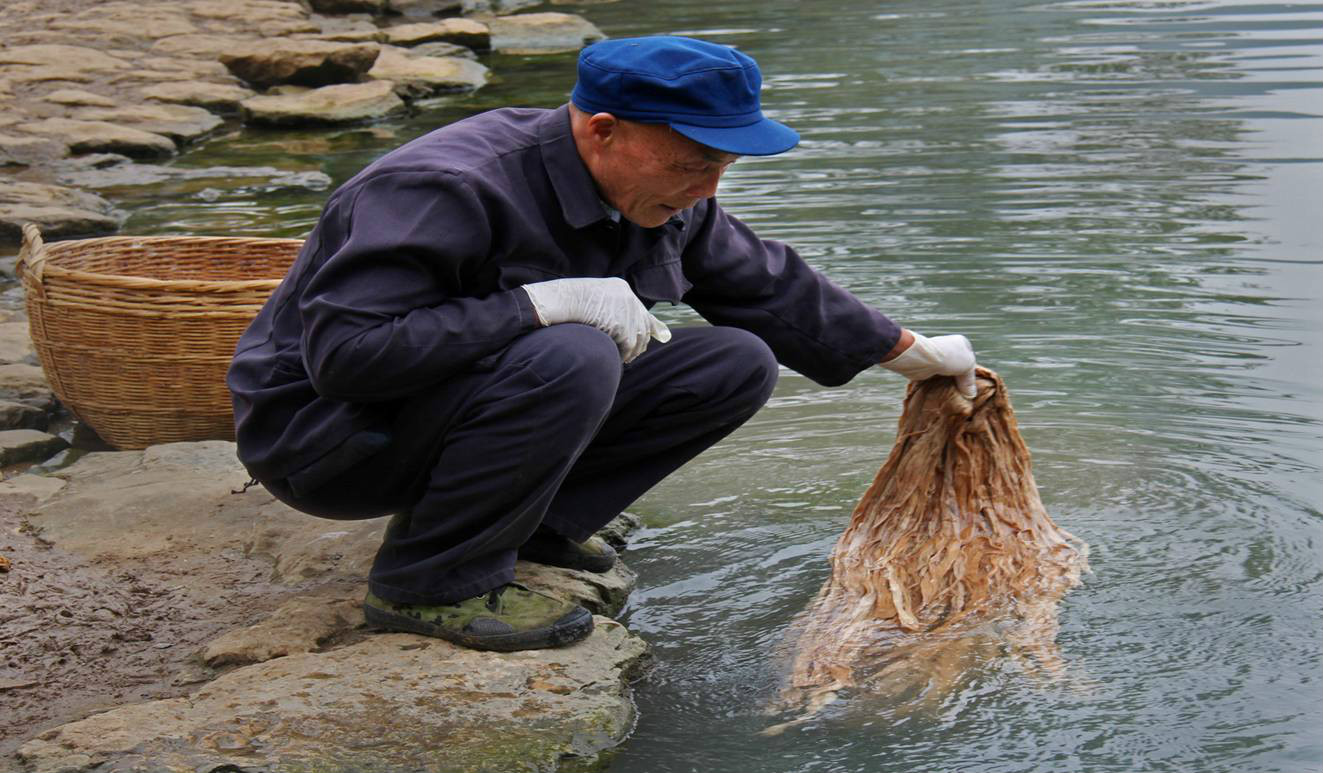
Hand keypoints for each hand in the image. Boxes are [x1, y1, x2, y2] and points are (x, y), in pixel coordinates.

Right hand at [521, 277, 670, 362]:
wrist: (559, 301)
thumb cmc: (567, 303)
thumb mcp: (592, 299)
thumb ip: (608, 309)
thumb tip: (615, 327)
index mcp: (620, 288)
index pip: (642, 309)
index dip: (653, 325)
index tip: (663, 335)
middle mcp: (628, 297)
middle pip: (643, 325)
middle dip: (641, 343)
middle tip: (633, 355)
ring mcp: (626, 310)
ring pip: (638, 337)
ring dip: (631, 350)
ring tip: (623, 358)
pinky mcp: (622, 324)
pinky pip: (628, 345)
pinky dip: (624, 353)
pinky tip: (619, 358)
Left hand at [880, 330, 976, 396]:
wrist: (922, 358)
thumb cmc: (949, 357)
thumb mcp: (967, 366)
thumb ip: (970, 380)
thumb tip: (971, 395)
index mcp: (961, 343)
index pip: (970, 362)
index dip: (971, 375)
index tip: (970, 389)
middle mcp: (949, 348)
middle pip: (958, 369)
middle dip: (959, 381)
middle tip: (962, 395)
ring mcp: (937, 357)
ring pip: (947, 374)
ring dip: (948, 384)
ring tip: (952, 396)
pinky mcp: (927, 366)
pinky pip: (936, 378)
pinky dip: (938, 385)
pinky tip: (941, 393)